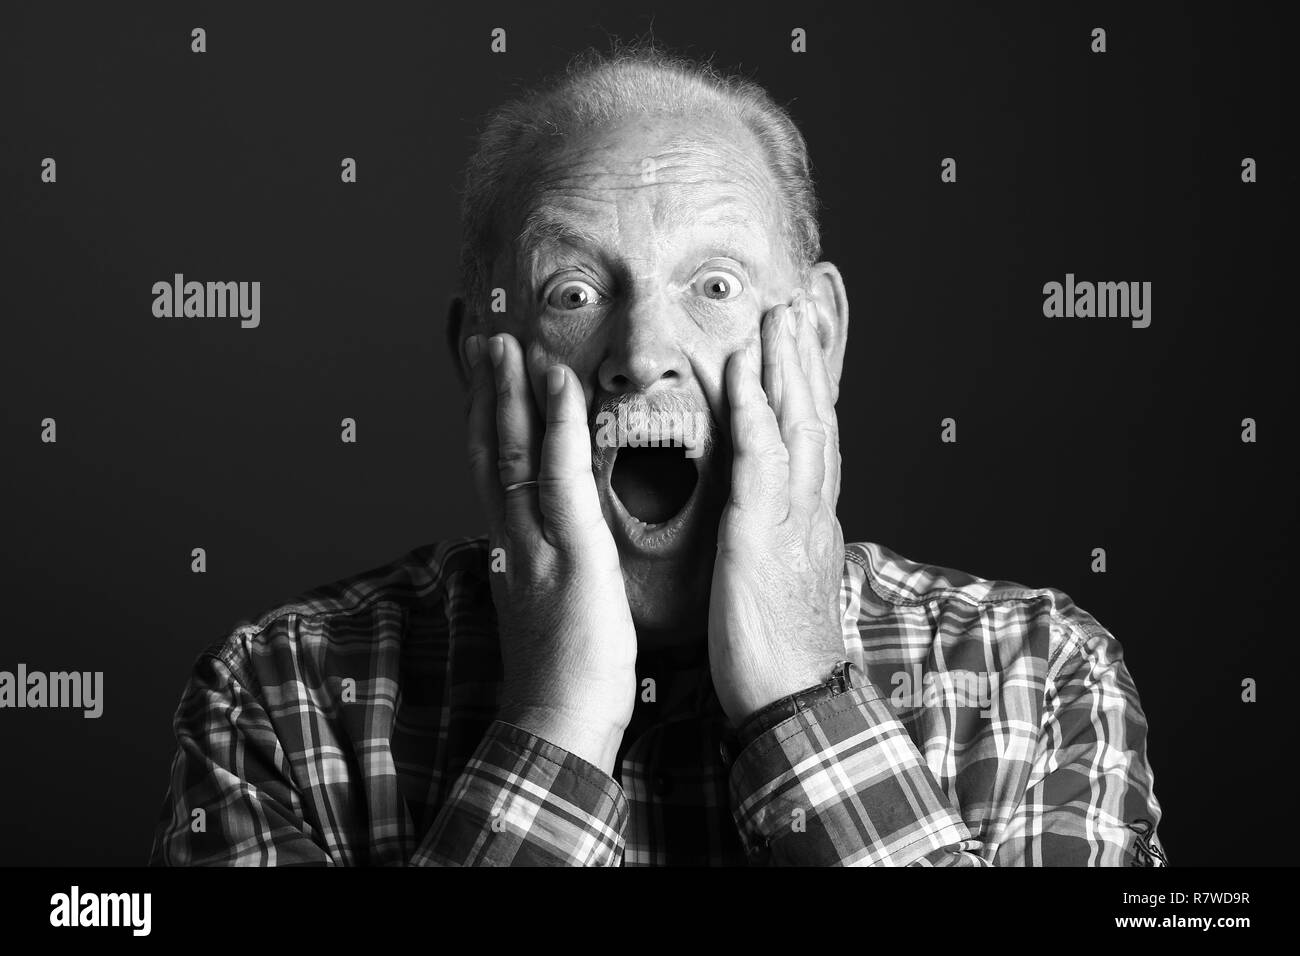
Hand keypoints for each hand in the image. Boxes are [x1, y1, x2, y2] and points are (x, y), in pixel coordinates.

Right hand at [466, 332, 636, 773]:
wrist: (559, 726)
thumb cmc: (565, 677)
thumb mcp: (549, 608)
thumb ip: (544, 566)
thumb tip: (546, 545)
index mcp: (512, 551)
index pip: (493, 472)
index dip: (487, 420)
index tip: (486, 379)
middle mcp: (513, 539)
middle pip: (489, 449)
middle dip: (487, 391)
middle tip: (485, 339)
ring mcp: (536, 544)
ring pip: (512, 452)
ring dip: (511, 391)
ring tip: (508, 343)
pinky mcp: (572, 555)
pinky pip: (560, 478)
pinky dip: (558, 425)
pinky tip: (559, 384)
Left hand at [708, 291, 846, 725]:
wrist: (794, 704)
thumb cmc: (778, 649)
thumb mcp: (785, 579)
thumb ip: (784, 536)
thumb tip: (783, 513)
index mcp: (809, 519)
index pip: (814, 437)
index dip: (811, 385)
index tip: (804, 339)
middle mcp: (808, 511)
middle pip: (814, 418)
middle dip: (806, 357)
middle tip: (800, 302)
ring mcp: (790, 523)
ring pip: (796, 430)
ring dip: (787, 369)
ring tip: (780, 316)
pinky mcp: (760, 544)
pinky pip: (759, 471)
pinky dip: (755, 420)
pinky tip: (744, 381)